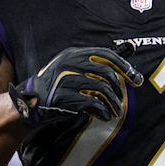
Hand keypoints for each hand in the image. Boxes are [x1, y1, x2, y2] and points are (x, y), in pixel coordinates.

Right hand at [8, 46, 142, 131]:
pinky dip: (102, 111)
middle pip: (106, 72)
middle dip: (120, 88)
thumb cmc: (57, 85)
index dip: (124, 65)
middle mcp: (69, 63)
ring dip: (113, 103)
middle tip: (122, 99)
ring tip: (116, 111)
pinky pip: (91, 104)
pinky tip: (105, 116)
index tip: (135, 78)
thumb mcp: (72, 67)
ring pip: (101, 89)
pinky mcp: (63, 97)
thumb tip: (129, 49)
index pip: (105, 54)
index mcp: (73, 54)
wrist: (30, 101)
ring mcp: (65, 80)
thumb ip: (95, 62)